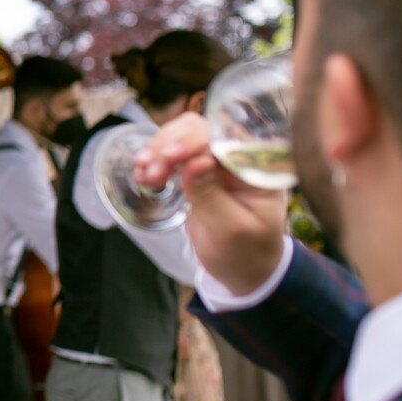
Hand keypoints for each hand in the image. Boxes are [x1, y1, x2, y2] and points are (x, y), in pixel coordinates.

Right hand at [136, 112, 288, 294]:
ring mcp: (216, 162)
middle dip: (171, 146)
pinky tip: (142, 176)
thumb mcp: (231, 228)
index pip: (227, 136)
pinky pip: (172, 155)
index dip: (197, 139)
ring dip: (158, 152)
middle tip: (150, 172)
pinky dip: (155, 161)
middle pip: (201, 130)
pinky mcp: (197, 171)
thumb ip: (212, 194)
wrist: (242, 270)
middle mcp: (238, 157)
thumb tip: (195, 162)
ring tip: (143, 175)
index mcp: (259, 166)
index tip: (172, 157)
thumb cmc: (246, 252)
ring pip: (181, 138)